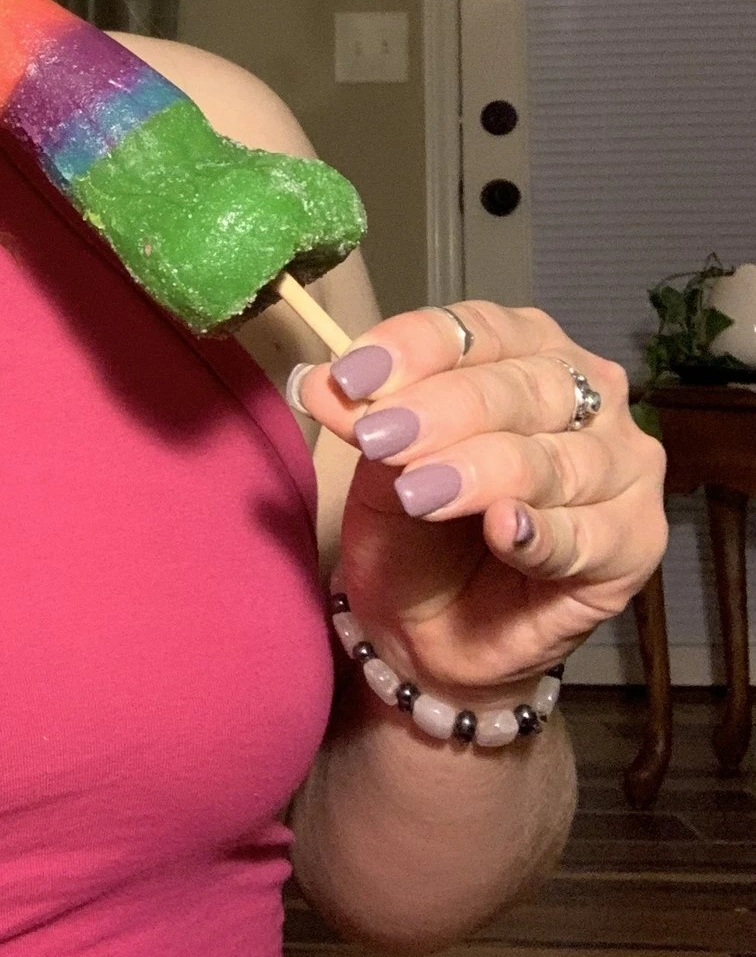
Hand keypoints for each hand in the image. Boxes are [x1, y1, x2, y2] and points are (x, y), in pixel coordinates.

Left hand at [295, 302, 668, 701]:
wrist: (431, 626)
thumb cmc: (414, 524)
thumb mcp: (376, 465)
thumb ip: (363, 419)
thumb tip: (321, 380)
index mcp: (524, 350)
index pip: (478, 330)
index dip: (414, 347)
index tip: (353, 375)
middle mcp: (586, 394)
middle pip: (521, 387)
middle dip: (445, 410)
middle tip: (382, 438)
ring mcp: (621, 465)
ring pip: (552, 459)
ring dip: (481, 472)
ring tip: (419, 491)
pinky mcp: (635, 541)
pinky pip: (588, 535)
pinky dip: (542, 533)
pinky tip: (503, 530)